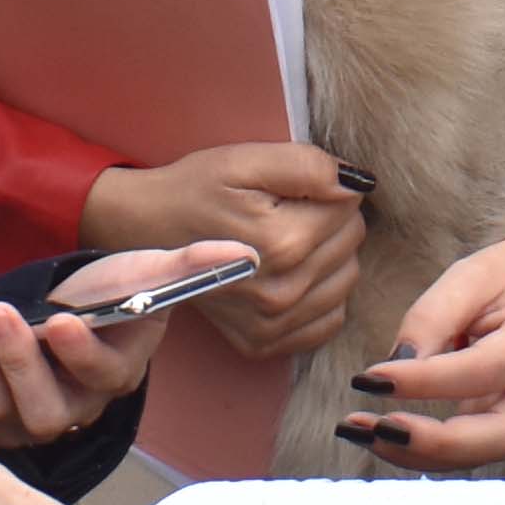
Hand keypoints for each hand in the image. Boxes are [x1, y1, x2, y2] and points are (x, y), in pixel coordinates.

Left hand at [0, 242, 244, 449]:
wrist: (68, 300)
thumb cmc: (109, 291)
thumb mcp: (150, 270)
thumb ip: (192, 265)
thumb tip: (244, 255)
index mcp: (114, 377)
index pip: (100, 377)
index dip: (79, 354)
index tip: (60, 319)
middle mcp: (70, 407)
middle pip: (42, 406)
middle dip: (13, 360)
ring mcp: (22, 413)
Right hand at [82, 144, 368, 359]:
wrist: (146, 231)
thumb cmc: (196, 189)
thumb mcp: (246, 160)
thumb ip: (308, 166)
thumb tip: (358, 184)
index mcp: (283, 243)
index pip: (350, 208)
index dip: (326, 190)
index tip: (290, 189)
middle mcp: (282, 292)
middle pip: (351, 244)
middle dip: (328, 221)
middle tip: (283, 211)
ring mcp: (272, 325)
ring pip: (346, 280)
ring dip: (327, 257)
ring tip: (284, 241)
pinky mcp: (263, 343)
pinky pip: (328, 319)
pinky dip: (318, 296)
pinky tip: (288, 275)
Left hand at [342, 238, 504, 468]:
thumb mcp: (472, 274)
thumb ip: (433, 316)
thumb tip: (396, 368)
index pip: (484, 370)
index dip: (426, 382)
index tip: (371, 379)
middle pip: (501, 437)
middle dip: (434, 444)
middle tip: (375, 430)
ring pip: (486, 453)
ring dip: (420, 453)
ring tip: (363, 431)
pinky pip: (475, 447)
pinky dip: (428, 449)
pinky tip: (385, 434)